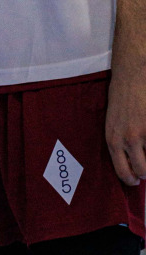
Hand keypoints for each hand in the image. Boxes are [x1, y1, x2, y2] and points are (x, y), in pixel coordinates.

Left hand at [105, 63, 145, 186]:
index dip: (132, 179)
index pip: (122, 172)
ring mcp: (144, 134)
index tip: (137, 180)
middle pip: (142, 171)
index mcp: (112, 139)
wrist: (131, 73)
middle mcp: (127, 139)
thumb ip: (119, 143)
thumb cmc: (121, 96)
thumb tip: (129, 164)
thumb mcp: (113, 122)